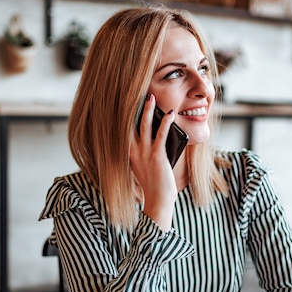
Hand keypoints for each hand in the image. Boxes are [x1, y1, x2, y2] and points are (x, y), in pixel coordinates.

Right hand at [130, 94, 177, 230]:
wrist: (158, 199)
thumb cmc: (154, 182)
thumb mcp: (144, 163)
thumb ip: (145, 149)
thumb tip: (155, 130)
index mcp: (128, 152)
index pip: (123, 129)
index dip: (122, 115)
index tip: (123, 101)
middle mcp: (133, 151)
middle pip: (130, 124)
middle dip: (132, 107)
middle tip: (135, 92)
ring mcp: (144, 153)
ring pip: (144, 126)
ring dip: (148, 110)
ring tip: (151, 97)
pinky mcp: (157, 156)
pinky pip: (161, 135)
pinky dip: (165, 122)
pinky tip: (169, 114)